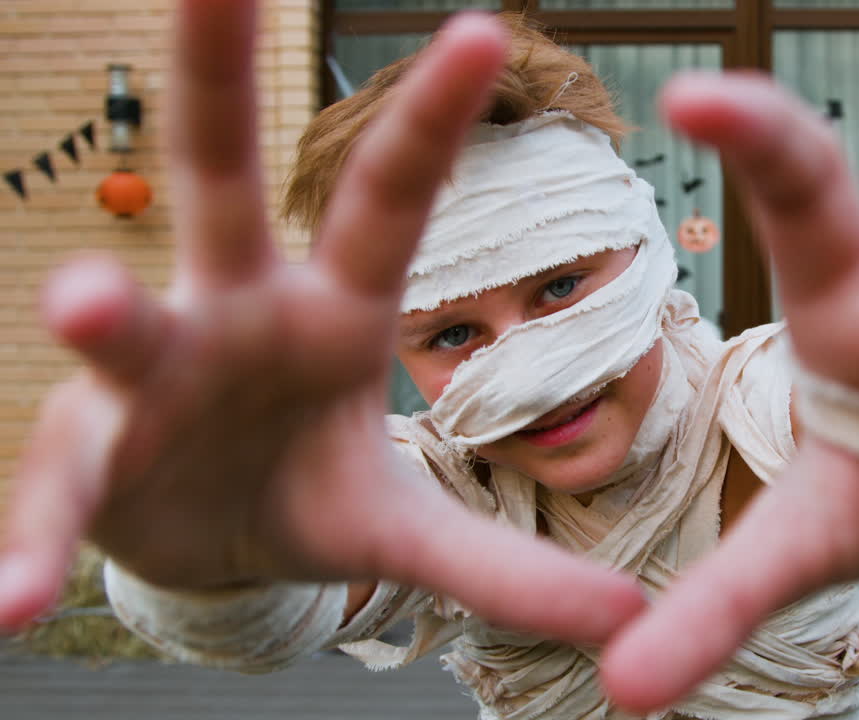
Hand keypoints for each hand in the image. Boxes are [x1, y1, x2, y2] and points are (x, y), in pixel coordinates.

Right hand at [0, 4, 643, 645]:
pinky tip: (11, 602)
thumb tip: (629, 620)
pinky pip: (58, 491)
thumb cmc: (309, 495)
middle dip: (219, 76)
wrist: (208, 541)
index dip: (433, 123)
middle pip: (221, 175)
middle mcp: (235, 311)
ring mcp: (152, 373)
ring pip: (124, 322)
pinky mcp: (87, 454)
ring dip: (106, 312)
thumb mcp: (409, 537)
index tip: (484, 31)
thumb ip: (508, 569)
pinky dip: (35, 544)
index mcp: (332, 315)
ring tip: (92, 305)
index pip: (389, 203)